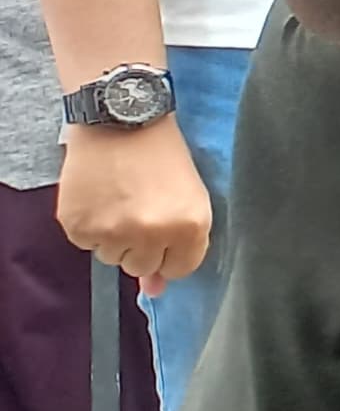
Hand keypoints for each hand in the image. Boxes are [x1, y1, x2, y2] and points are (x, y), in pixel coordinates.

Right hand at [54, 122, 209, 295]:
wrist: (121, 120)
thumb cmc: (162, 153)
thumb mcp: (188, 196)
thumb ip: (178, 245)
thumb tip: (155, 290)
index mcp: (190, 227)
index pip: (180, 269)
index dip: (171, 252)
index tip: (164, 233)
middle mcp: (151, 234)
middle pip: (142, 266)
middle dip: (141, 245)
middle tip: (139, 208)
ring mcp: (112, 232)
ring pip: (111, 258)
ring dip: (114, 236)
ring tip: (119, 198)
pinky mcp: (79, 226)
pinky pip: (86, 244)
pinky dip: (90, 226)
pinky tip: (99, 197)